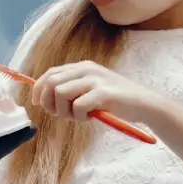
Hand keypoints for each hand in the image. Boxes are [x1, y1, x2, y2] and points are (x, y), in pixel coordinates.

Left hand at [32, 61, 159, 124]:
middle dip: (49, 102)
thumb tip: (43, 97)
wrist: (144, 104)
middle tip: (62, 114)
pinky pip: (77, 106)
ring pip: (61, 93)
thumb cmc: (115, 101)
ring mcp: (95, 79)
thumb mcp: (90, 90)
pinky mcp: (103, 93)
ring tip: (80, 116)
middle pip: (51, 83)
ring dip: (65, 111)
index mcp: (82, 67)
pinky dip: (79, 116)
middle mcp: (87, 69)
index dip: (39, 89)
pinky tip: (91, 117)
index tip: (38, 104)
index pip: (50, 74)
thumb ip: (71, 89)